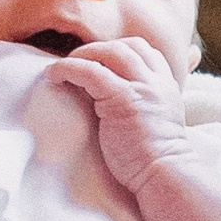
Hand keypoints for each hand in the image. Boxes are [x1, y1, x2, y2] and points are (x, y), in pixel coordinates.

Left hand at [48, 35, 192, 191]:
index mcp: (166, 85)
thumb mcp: (157, 122)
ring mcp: (141, 87)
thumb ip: (145, 105)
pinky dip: (68, 68)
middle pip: (125, 46)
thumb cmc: (155, 159)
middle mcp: (156, 81)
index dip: (119, 50)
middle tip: (77, 62)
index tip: (99, 62)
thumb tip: (115, 101)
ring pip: (108, 52)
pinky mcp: (122, 99)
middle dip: (98, 49)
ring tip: (63, 68)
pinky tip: (54, 76)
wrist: (164, 174)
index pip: (145, 51)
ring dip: (82, 55)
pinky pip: (90, 71)